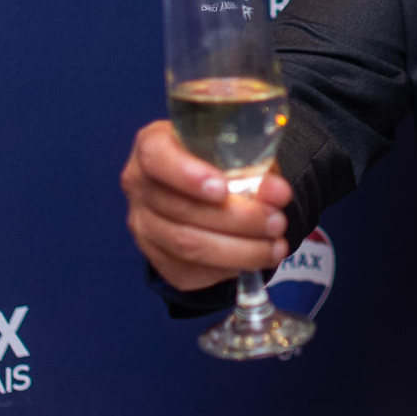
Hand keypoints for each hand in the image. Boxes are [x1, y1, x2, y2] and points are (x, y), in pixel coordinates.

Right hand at [121, 120, 292, 291]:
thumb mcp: (238, 151)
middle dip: (237, 219)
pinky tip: (255, 260)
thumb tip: (277, 193)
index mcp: (153, 145)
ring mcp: (143, 224)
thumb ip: (256, 168)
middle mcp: (139, 185)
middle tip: (277, 221)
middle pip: (181, 209)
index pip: (158, 158)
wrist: (202, 185)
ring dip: (239, 250)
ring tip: (275, 247)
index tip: (222, 189)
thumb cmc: (219, 159)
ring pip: (186, 245)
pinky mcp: (155, 257)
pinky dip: (227, 268)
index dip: (188, 175)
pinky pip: (189, 270)